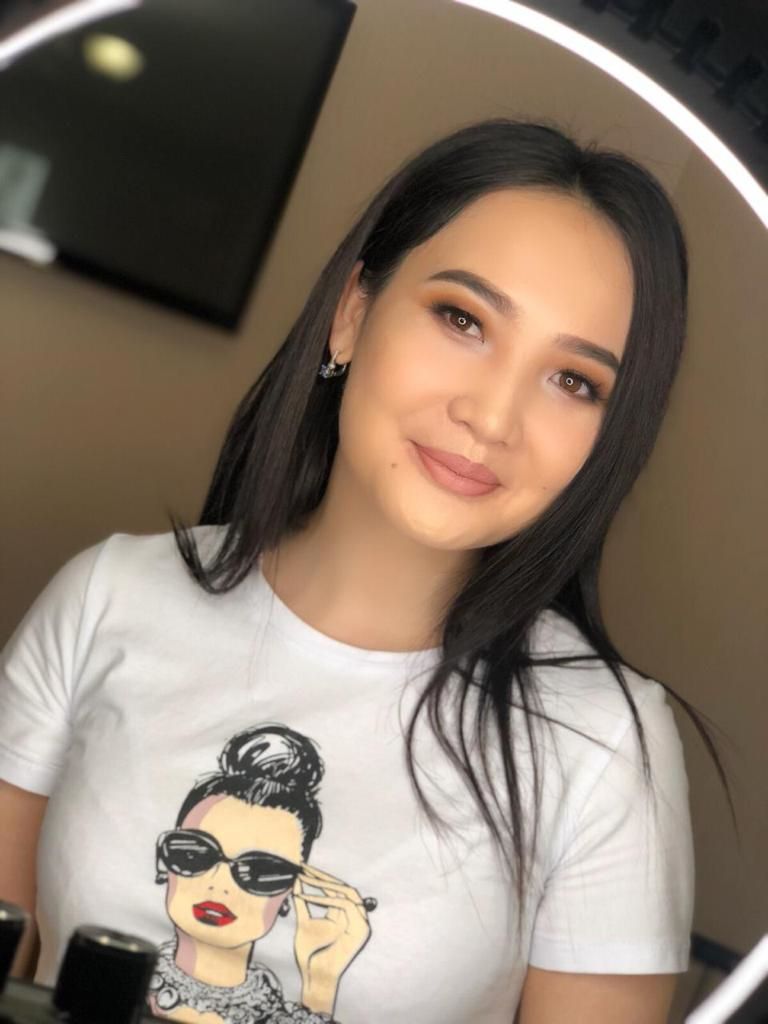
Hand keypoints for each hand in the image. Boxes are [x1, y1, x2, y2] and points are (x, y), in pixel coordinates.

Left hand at [292, 863, 372, 1014]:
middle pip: (343, 887)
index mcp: (342, 914)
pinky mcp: (362, 929)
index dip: (319, 877)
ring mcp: (360, 922)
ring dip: (325, 883)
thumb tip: (296, 880)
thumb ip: (303, 902)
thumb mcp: (303, 922)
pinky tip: (310, 895)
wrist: (315, 976)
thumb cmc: (309, 954)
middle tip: (305, 868)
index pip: (334, 889)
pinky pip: (346, 905)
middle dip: (323, 876)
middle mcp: (354, 916)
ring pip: (347, 892)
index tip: (303, 868)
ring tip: (307, 878)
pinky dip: (328, 898)